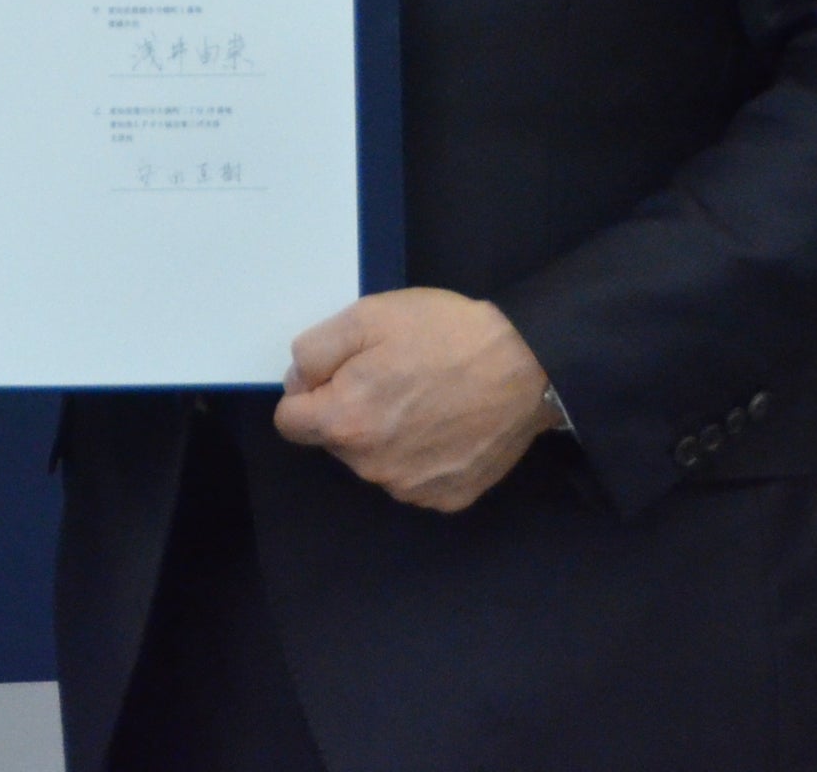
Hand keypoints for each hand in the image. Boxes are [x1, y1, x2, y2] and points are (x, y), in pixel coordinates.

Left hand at [273, 288, 558, 511]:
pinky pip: (414, 478)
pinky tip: (448, 425)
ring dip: (385, 435)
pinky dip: (422, 456)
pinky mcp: (448, 499)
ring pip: (374, 461)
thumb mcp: (366, 317)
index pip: (289, 422)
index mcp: (345, 423)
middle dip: (349, 410)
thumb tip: (297, 383)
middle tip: (392, 375)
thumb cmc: (443, 334)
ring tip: (426, 397)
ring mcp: (412, 489)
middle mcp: (372, 468)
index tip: (341, 372)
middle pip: (335, 441)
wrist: (527, 364)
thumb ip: (314, 352)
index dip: (308, 392)